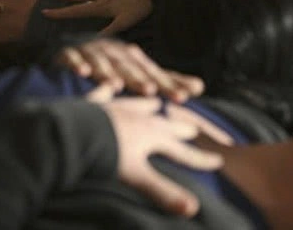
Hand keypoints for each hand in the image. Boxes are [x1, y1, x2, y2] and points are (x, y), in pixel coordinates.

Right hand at [57, 38, 203, 101]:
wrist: (74, 51)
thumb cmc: (114, 66)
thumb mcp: (139, 73)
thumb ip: (167, 81)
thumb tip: (200, 88)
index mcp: (133, 58)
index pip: (154, 73)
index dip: (168, 84)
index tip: (185, 97)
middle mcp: (115, 53)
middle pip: (130, 67)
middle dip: (139, 79)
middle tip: (151, 92)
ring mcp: (92, 52)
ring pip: (102, 62)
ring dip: (108, 72)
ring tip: (116, 85)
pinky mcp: (69, 53)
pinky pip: (72, 57)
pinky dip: (77, 63)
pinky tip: (83, 73)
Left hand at [95, 95, 230, 216]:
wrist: (73, 132)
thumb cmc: (106, 154)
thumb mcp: (137, 177)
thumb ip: (163, 191)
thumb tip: (193, 208)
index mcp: (151, 136)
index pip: (181, 151)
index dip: (200, 158)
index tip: (218, 160)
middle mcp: (138, 119)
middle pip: (164, 124)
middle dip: (180, 128)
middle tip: (193, 129)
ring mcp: (115, 109)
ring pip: (138, 105)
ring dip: (149, 105)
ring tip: (158, 102)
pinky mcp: (93, 105)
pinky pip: (102, 94)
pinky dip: (107, 90)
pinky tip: (109, 85)